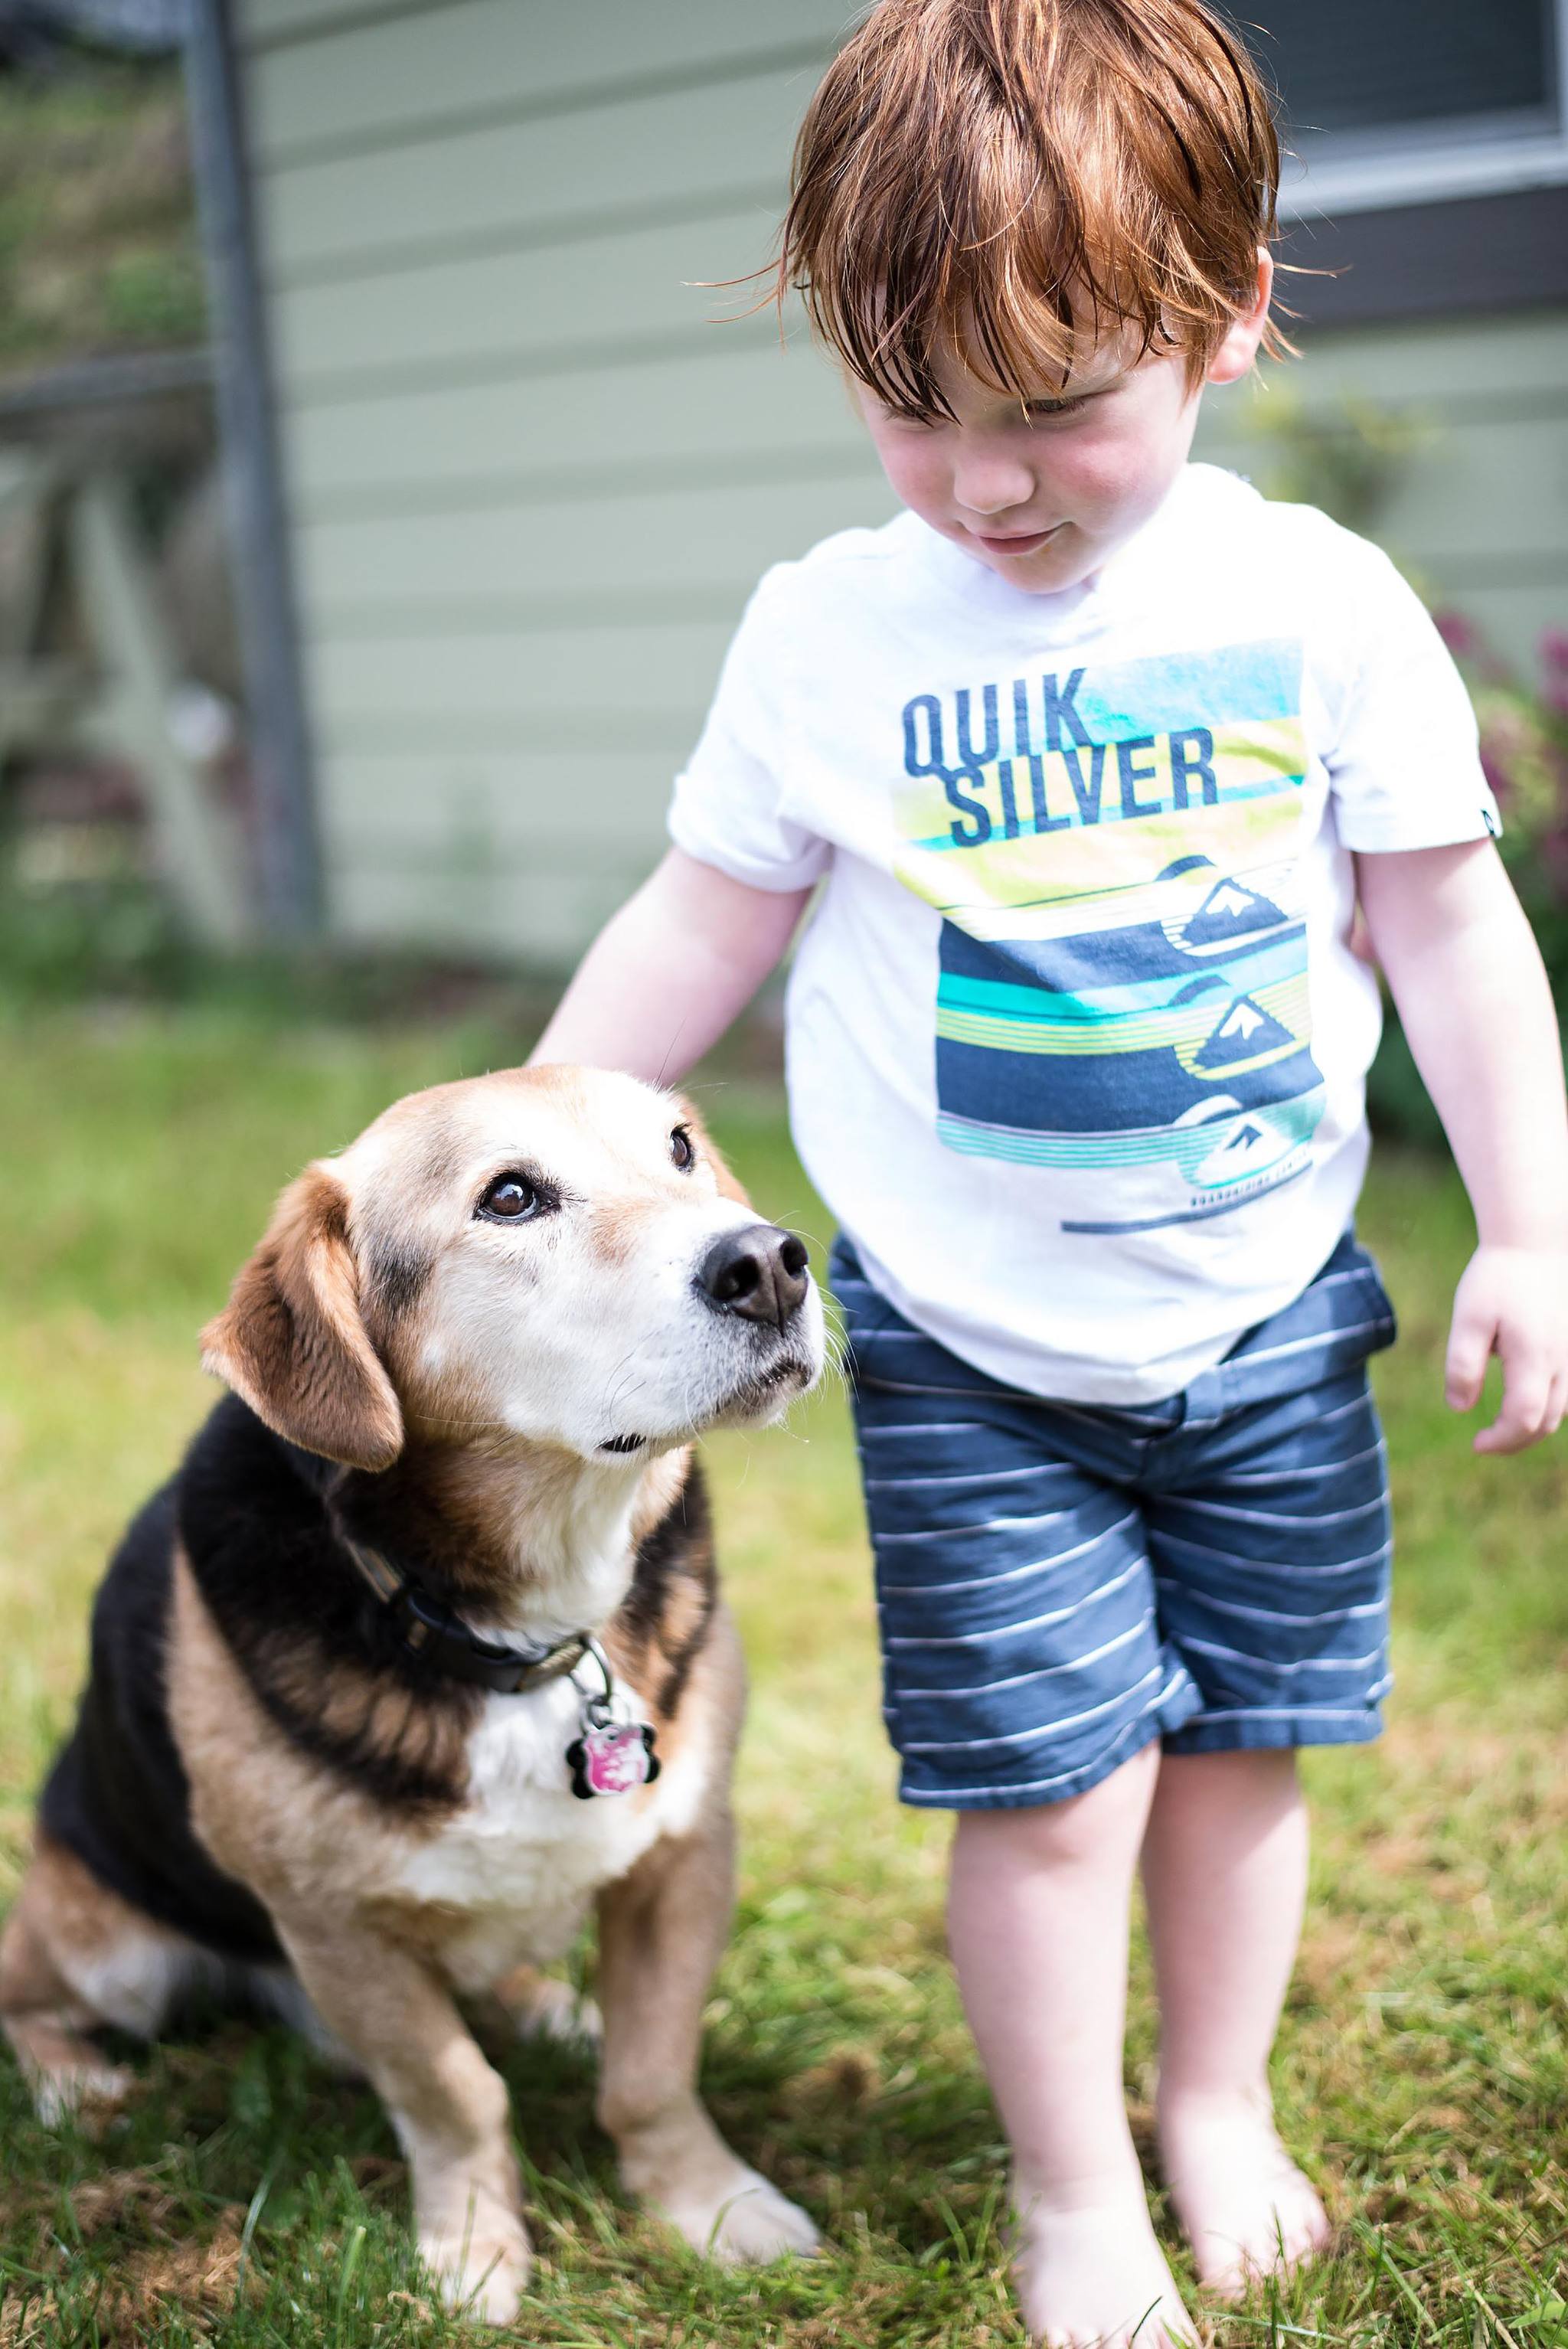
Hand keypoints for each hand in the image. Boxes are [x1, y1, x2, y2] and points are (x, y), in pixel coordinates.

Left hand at [1445, 1246, 1567, 1452]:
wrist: (1535, 1241)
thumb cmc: (1498, 1278)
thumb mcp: (1468, 1318)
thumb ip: (1463, 1365)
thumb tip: (1459, 1408)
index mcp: (1534, 1358)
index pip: (1524, 1420)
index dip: (1501, 1441)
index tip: (1475, 1443)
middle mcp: (1563, 1362)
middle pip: (1546, 1422)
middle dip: (1515, 1440)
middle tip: (1484, 1441)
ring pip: (1562, 1409)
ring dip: (1534, 1425)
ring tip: (1503, 1424)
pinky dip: (1549, 1405)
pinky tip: (1526, 1398)